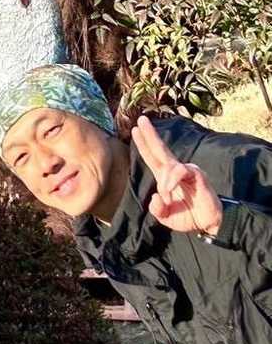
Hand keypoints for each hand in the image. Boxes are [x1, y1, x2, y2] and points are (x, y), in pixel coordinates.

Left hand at [133, 116, 221, 236]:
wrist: (208, 223)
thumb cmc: (187, 216)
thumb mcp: (165, 216)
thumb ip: (156, 209)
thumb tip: (156, 196)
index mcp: (165, 177)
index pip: (152, 157)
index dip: (143, 144)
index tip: (134, 129)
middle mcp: (175, 171)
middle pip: (160, 149)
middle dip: (150, 134)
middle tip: (141, 120)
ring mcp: (187, 172)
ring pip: (168, 165)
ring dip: (164, 182)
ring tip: (167, 198)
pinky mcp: (198, 175)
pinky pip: (181, 170)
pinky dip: (172, 180)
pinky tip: (169, 190)